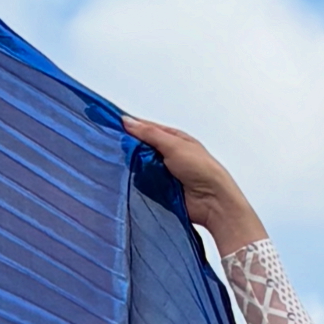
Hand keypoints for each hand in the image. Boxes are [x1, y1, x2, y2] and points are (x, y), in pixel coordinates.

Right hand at [121, 120, 266, 259]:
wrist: (213, 203)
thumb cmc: (202, 170)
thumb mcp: (174, 145)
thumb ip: (150, 133)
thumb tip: (127, 121)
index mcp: (174, 138)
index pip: (147, 128)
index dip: (130, 126)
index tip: (109, 124)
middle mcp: (168, 154)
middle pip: (141, 147)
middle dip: (129, 147)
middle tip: (112, 146)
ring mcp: (164, 172)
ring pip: (140, 165)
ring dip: (133, 166)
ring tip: (118, 163)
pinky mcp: (161, 189)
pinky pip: (143, 182)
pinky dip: (137, 181)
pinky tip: (128, 179)